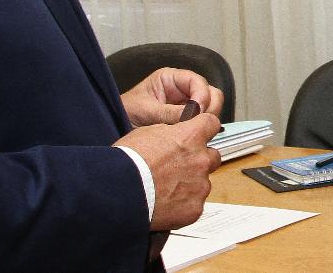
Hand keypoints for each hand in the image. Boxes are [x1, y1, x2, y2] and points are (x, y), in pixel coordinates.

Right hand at [116, 114, 222, 229]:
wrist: (120, 193)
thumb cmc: (128, 162)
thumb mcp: (147, 132)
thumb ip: (170, 132)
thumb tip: (175, 134)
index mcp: (191, 137)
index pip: (212, 123)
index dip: (205, 128)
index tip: (201, 133)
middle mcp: (201, 160)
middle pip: (213, 156)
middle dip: (200, 159)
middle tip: (180, 166)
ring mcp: (200, 186)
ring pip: (203, 182)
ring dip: (191, 184)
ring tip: (167, 189)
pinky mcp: (195, 208)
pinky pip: (195, 204)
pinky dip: (184, 204)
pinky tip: (166, 203)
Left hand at [120, 67, 224, 126]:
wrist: (113, 133)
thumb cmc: (125, 114)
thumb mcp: (146, 111)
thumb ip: (170, 112)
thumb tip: (194, 116)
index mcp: (171, 80)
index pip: (198, 82)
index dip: (201, 95)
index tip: (198, 111)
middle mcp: (182, 91)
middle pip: (210, 94)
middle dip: (208, 108)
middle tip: (199, 124)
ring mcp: (186, 107)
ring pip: (209, 110)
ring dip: (205, 121)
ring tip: (193, 132)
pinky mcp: (186, 123)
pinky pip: (200, 125)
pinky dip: (199, 131)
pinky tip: (189, 138)